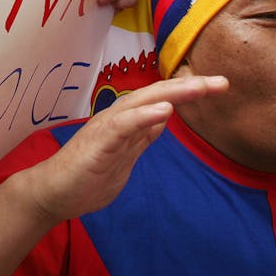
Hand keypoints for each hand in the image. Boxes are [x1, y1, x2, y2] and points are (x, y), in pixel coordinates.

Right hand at [19, 75, 226, 222]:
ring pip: (143, 102)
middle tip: (222, 82)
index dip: (189, 92)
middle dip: (190, 87)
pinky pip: (124, 125)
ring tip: (199, 87)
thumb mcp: (125, 156)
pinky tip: (165, 110)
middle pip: (158, 94)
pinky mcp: (99, 143)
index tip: (218, 86)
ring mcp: (107, 128)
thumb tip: (163, 118)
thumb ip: (142, 137)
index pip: (162, 100)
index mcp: (127, 122)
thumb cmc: (86, 177)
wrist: (53, 193)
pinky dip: (145, 115)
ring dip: (173, 93)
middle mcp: (118, 118)